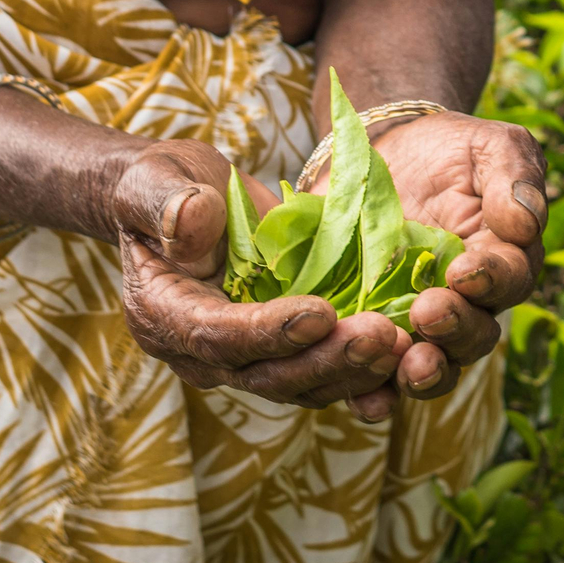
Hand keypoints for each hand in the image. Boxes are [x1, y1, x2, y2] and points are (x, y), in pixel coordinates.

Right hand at [110, 139, 409, 420]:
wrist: (182, 202)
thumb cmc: (163, 187)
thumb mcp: (155, 179)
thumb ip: (167, 201)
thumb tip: (189, 221)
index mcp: (164, 316)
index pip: (216, 337)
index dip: (269, 330)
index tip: (321, 312)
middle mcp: (203, 353)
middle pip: (268, 375)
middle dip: (327, 359)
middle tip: (381, 337)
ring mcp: (247, 357)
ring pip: (303, 383)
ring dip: (355, 371)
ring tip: (404, 345)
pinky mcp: (283, 349)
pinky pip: (324, 371)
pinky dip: (364, 369)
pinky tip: (408, 352)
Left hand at [372, 112, 547, 398]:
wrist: (384, 152)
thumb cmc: (450, 149)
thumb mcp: (489, 145)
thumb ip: (513, 175)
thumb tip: (527, 221)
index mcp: (504, 262)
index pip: (509, 279)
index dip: (490, 279)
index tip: (464, 270)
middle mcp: (468, 305)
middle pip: (474, 337)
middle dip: (454, 330)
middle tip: (428, 312)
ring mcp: (418, 325)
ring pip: (433, 367)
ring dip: (421, 375)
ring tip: (407, 366)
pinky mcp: (370, 333)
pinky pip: (377, 377)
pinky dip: (373, 394)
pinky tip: (361, 399)